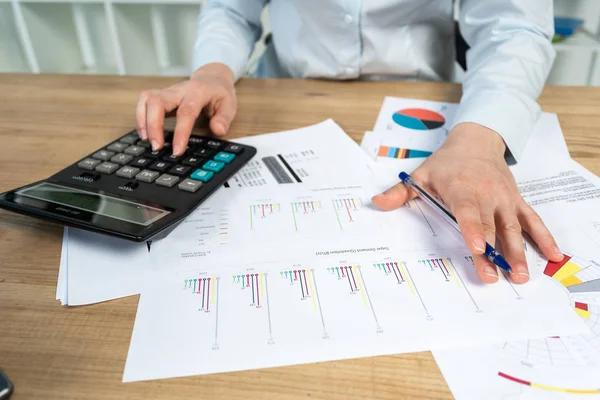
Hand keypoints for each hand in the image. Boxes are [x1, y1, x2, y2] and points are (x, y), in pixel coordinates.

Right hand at [136, 63, 236, 155]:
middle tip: (156, 147)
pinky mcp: (160, 95)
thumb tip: (217, 130)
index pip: (186, 112)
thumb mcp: (229, 105)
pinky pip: (144, 102)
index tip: (177, 150)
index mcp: (198, 92)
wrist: (212, 79)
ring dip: (143, 121)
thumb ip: (224, 118)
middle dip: (153, 125)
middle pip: (158, 101)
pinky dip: (140, 117)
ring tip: (147, 140)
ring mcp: (168, 91)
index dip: (180, 132)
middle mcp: (179, 90)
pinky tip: (144, 132)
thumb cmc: (219, 93)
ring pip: (146, 99)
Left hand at [372, 122, 562, 283]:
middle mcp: (486, 194)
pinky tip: (553, 255)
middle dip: (493, 252)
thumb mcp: (421, 174)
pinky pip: (532, 220)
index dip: (472, 228)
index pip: (467, 211)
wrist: (477, 141)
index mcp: (461, 188)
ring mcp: (505, 199)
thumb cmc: (446, 163)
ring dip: (519, 252)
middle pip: (490, 226)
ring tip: (521, 275)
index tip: (476, 246)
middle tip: (495, 277)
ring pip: (513, 227)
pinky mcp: (516, 201)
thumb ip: (400, 192)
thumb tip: (376, 203)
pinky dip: (544, 237)